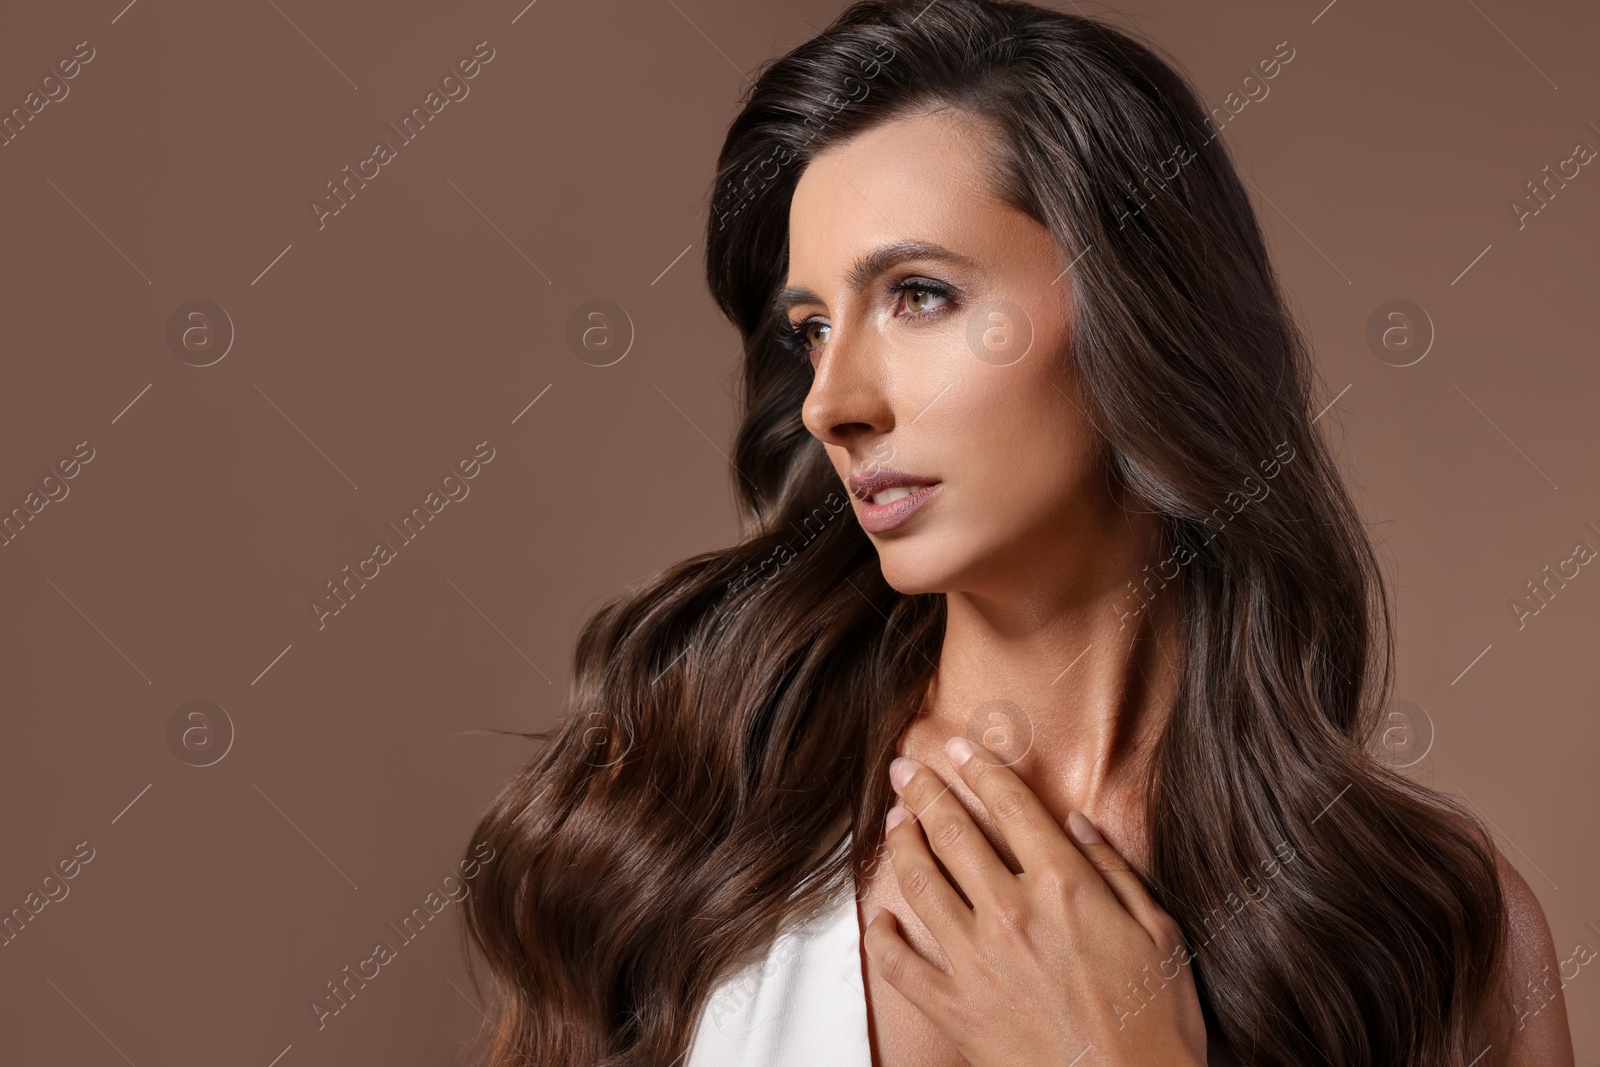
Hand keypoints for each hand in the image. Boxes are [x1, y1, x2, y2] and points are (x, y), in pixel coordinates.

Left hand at [862, 737, 1208, 1066]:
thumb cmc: (1155, 1023)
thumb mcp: (1159, 932)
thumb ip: (1114, 871)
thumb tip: (1077, 823)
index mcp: (1063, 886)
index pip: (1010, 806)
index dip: (979, 770)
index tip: (957, 749)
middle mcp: (1010, 912)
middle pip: (952, 834)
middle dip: (923, 793)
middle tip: (903, 771)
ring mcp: (976, 960)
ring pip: (919, 884)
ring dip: (901, 846)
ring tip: (894, 824)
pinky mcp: (955, 1007)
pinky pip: (901, 964)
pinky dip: (882, 938)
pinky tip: (878, 919)